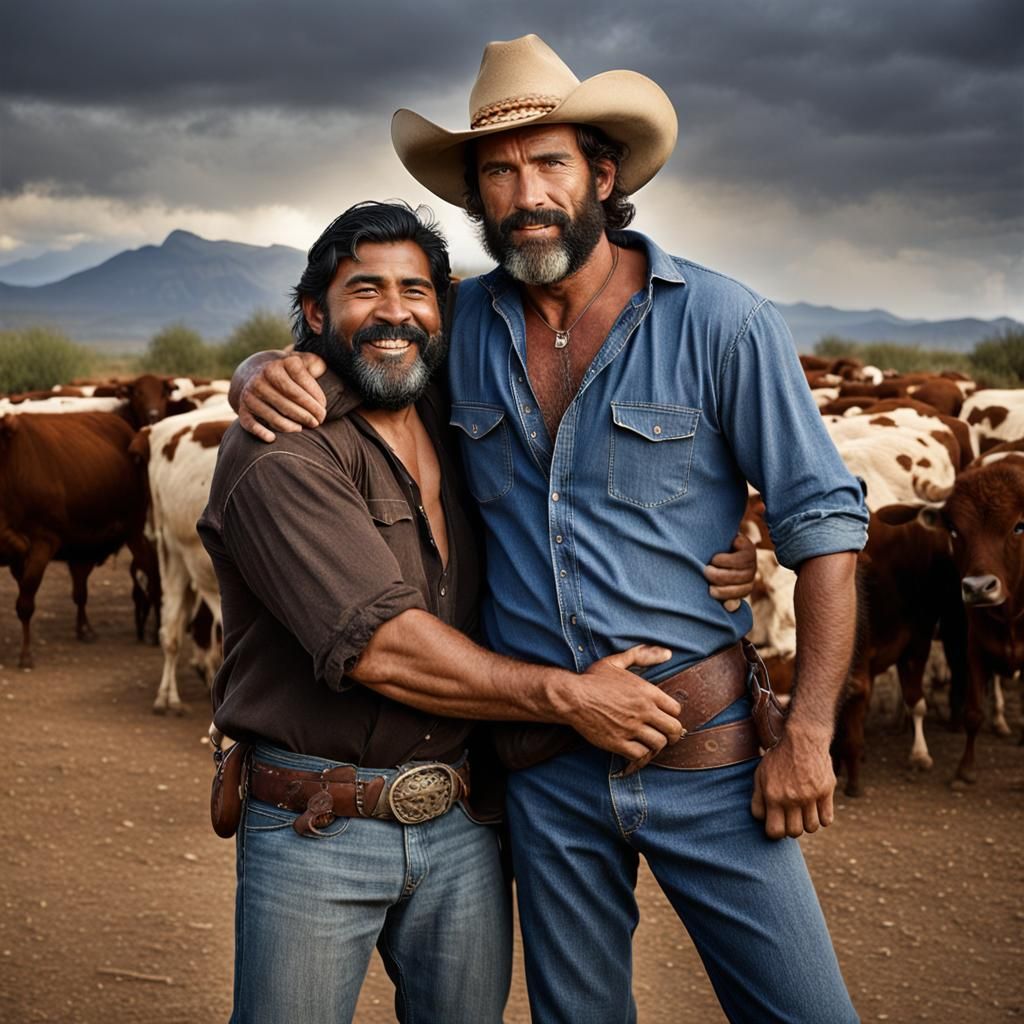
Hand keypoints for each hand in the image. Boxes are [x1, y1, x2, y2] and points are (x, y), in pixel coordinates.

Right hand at [236, 352, 328, 441]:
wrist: (255, 374)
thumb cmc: (289, 374)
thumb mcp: (302, 362)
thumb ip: (315, 363)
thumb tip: (322, 368)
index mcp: (279, 364)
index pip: (302, 384)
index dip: (317, 399)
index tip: (324, 408)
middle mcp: (262, 376)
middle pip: (291, 401)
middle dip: (308, 415)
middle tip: (319, 422)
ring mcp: (250, 393)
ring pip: (275, 416)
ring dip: (291, 426)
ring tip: (303, 428)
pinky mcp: (242, 408)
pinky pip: (250, 423)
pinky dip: (261, 432)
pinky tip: (273, 438)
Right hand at [565, 645, 680, 762]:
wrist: (572, 697)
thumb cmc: (593, 679)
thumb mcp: (617, 661)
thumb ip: (643, 656)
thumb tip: (667, 653)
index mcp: (647, 692)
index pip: (675, 710)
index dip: (672, 715)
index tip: (665, 718)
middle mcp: (643, 710)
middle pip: (673, 729)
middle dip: (673, 735)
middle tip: (667, 736)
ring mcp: (631, 728)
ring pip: (659, 744)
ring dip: (656, 746)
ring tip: (651, 744)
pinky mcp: (618, 743)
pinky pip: (640, 755)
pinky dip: (641, 756)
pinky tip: (637, 751)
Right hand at [704, 532, 756, 611]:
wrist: (711, 539)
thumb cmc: (709, 564)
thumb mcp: (713, 580)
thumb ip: (721, 594)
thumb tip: (730, 608)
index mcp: (745, 583)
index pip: (743, 593)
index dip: (728, 595)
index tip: (711, 591)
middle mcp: (751, 572)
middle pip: (745, 585)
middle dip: (723, 584)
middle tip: (706, 577)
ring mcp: (751, 560)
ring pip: (741, 573)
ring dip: (722, 572)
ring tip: (707, 568)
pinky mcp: (747, 546)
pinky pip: (740, 559)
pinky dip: (725, 560)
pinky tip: (714, 558)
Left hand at [750, 725, 835, 838]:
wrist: (803, 739)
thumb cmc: (778, 758)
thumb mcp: (760, 775)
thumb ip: (758, 799)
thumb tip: (760, 820)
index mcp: (773, 795)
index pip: (775, 832)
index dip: (775, 832)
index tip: (777, 825)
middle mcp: (792, 798)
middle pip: (794, 833)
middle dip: (791, 829)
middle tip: (790, 818)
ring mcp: (811, 796)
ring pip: (811, 828)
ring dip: (807, 824)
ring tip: (803, 813)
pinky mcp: (826, 792)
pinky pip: (827, 820)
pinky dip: (822, 818)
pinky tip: (816, 809)